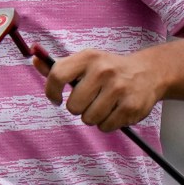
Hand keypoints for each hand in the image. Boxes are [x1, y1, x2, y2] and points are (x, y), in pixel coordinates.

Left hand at [44, 47, 169, 132]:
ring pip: (89, 119)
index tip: (55, 99)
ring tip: (104, 104)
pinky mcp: (130, 106)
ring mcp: (119, 89)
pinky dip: (108, 123)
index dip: (51, 92)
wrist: (149, 72)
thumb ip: (59, 66)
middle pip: (73, 106)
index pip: (57, 75)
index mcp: (89, 57)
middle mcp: (103, 71)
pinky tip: (116, 110)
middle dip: (78, 108)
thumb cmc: (109, 69)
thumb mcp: (86, 62)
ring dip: (93, 117)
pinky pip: (105, 127)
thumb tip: (34, 59)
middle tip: (90, 100)